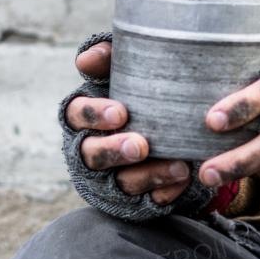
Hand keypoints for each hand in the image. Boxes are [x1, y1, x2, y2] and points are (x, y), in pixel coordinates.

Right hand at [67, 42, 192, 205]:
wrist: (169, 122)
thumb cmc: (137, 89)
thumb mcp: (123, 69)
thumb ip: (107, 58)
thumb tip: (87, 58)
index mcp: (82, 116)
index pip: (76, 114)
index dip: (94, 115)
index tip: (121, 113)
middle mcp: (89, 149)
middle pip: (91, 155)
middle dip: (114, 151)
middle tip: (141, 145)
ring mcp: (110, 178)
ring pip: (121, 183)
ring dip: (149, 175)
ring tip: (179, 166)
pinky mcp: (133, 198)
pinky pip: (147, 201)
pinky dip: (165, 192)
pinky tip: (183, 180)